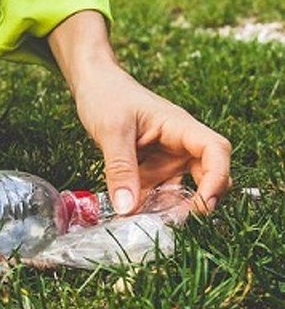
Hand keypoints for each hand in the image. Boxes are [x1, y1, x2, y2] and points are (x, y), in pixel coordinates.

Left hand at [50, 12, 231, 212]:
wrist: (92, 84)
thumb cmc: (106, 96)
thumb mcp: (111, 131)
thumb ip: (119, 168)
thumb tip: (127, 208)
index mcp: (180, 127)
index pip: (215, 151)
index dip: (218, 179)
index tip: (203, 204)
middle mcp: (180, 144)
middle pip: (206, 176)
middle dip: (195, 201)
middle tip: (171, 223)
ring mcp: (166, 157)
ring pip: (179, 190)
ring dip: (168, 208)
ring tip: (146, 223)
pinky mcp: (151, 167)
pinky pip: (157, 191)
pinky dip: (149, 205)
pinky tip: (131, 215)